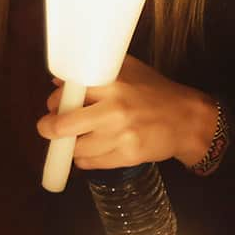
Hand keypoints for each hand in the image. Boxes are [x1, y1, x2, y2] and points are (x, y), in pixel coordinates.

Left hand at [37, 55, 217, 169]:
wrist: (186, 120)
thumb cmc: (154, 91)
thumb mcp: (127, 71)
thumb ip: (95, 73)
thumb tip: (58, 81)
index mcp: (112, 83)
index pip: (67, 93)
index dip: (55, 100)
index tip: (55, 104)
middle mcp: (113, 109)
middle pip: (62, 125)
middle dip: (49, 127)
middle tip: (48, 127)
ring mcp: (120, 136)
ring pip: (75, 148)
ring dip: (71, 145)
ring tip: (77, 138)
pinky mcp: (126, 157)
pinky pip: (90, 163)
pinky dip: (85, 158)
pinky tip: (93, 149)